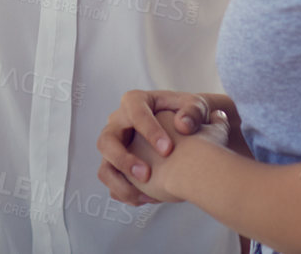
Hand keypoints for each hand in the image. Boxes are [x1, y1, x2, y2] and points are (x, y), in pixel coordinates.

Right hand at [96, 90, 232, 205]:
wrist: (184, 133)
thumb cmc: (188, 115)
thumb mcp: (195, 106)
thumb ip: (193, 111)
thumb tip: (183, 125)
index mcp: (135, 102)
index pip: (135, 114)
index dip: (149, 131)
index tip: (168, 150)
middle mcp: (118, 123)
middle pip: (107, 141)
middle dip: (124, 160)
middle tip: (146, 176)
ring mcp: (115, 146)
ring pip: (105, 168)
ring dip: (121, 185)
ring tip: (146, 196)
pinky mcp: (117, 167)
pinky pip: (113, 185)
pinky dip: (127, 194)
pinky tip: (149, 199)